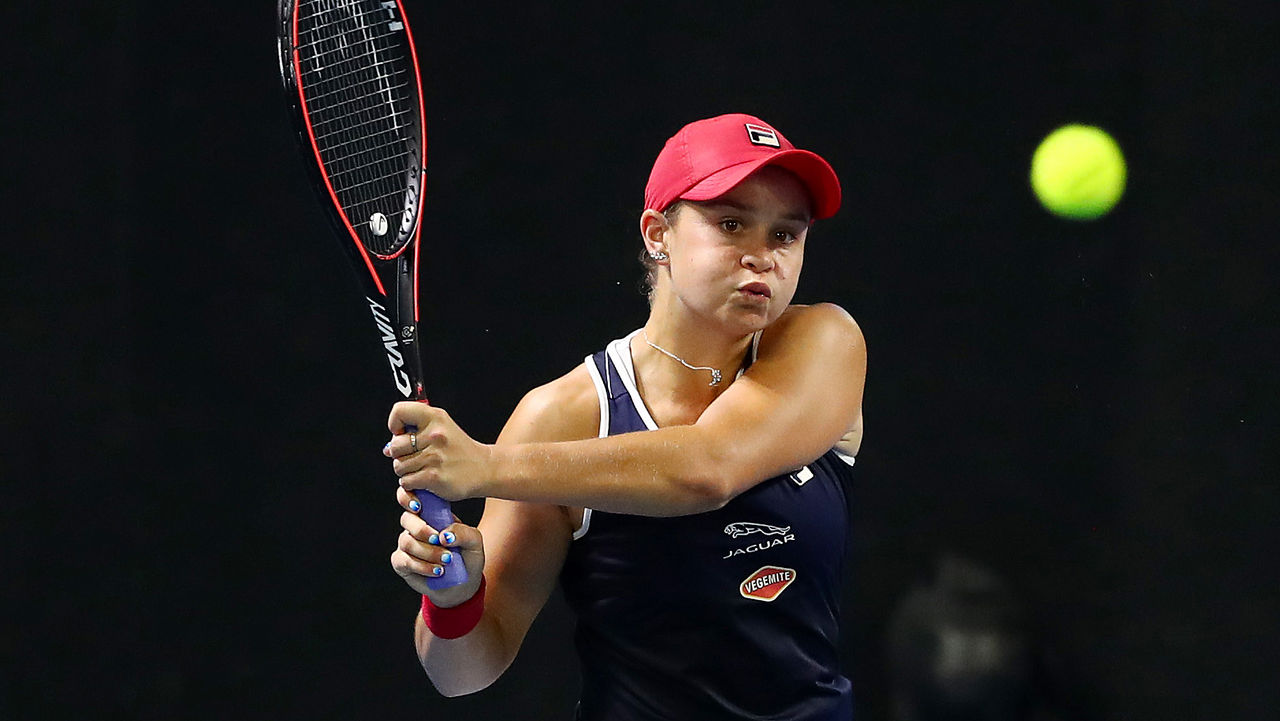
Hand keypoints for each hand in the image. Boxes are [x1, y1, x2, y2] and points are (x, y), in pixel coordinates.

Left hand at [384, 402, 493, 500]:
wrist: (483, 468)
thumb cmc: (458, 449)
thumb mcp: (442, 426)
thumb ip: (415, 429)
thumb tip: (388, 447)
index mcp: (435, 417)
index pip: (399, 411)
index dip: (395, 424)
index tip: (402, 433)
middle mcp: (434, 435)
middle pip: (394, 446)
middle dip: (400, 454)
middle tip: (415, 456)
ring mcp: (434, 457)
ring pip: (399, 466)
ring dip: (406, 471)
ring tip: (423, 467)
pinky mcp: (434, 477)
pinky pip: (406, 481)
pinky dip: (412, 483)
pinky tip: (426, 479)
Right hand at [389, 486, 486, 606]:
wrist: (462, 584)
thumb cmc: (467, 557)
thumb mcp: (474, 543)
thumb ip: (464, 533)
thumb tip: (445, 534)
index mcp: (432, 514)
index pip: (415, 499)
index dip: (410, 499)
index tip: (419, 507)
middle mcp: (416, 526)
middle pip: (407, 519)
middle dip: (421, 529)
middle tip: (438, 539)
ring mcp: (407, 544)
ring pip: (407, 541)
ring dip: (427, 551)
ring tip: (446, 560)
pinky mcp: (402, 563)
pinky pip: (403, 560)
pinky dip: (421, 566)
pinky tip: (437, 571)